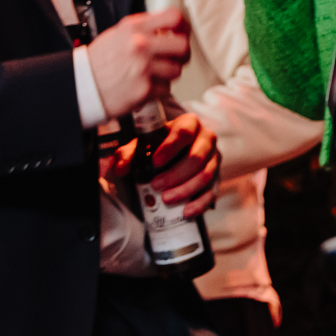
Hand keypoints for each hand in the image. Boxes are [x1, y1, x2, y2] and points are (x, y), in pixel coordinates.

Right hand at [87, 9, 190, 115]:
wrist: (80, 86)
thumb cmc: (99, 61)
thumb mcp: (118, 33)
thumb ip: (144, 28)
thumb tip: (170, 27)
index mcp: (134, 27)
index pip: (174, 16)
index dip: (183, 26)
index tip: (181, 33)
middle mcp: (140, 45)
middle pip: (183, 45)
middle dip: (181, 54)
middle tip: (174, 58)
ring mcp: (143, 68)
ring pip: (176, 70)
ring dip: (168, 74)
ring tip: (153, 74)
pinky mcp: (144, 89)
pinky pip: (165, 88)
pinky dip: (158, 89)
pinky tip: (144, 85)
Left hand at [106, 112, 222, 218]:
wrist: (175, 152)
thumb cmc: (159, 146)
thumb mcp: (142, 145)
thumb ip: (128, 154)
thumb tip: (119, 168)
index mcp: (189, 124)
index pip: (184, 132)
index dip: (170, 147)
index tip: (155, 162)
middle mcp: (206, 138)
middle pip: (197, 157)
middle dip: (176, 174)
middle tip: (156, 185)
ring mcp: (213, 158)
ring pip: (206, 175)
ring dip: (186, 189)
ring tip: (167, 199)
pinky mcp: (216, 176)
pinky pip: (212, 191)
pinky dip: (199, 203)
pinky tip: (185, 212)